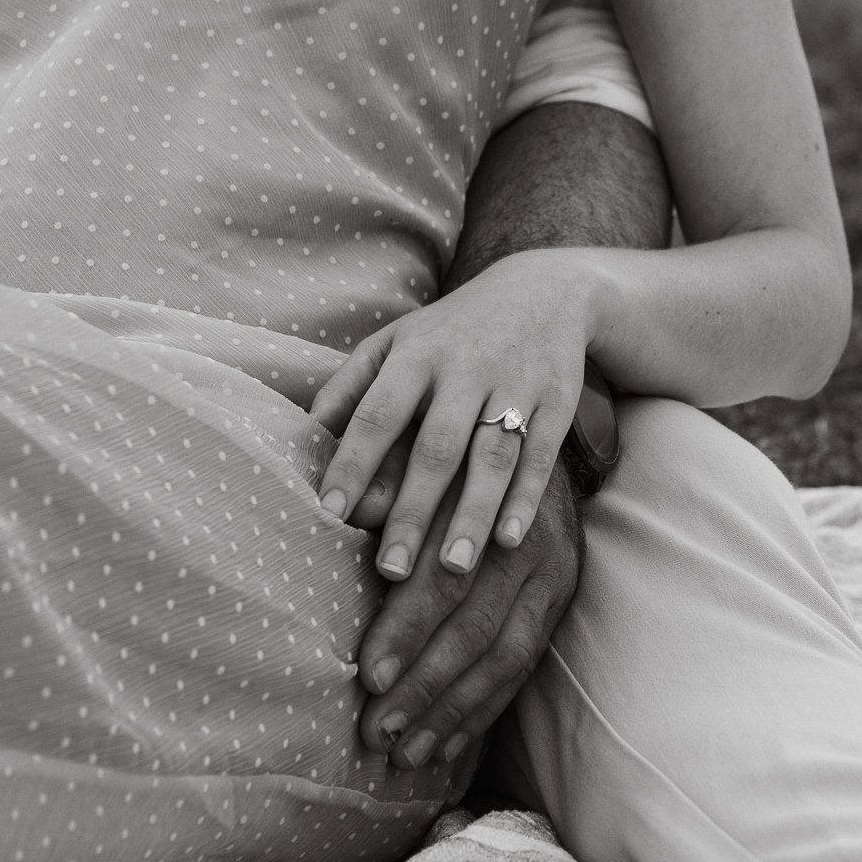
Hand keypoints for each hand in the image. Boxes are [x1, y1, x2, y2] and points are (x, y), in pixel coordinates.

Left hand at [311, 252, 594, 580]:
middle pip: (436, 447)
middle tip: (391, 570)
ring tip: (453, 569)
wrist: (546, 290)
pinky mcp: (557, 401)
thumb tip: (305, 438)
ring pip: (492, 457)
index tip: (330, 513)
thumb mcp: (397, 340)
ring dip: (472, 513)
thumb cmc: (452, 331)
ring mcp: (515, 386)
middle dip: (413, 509)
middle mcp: (465, 369)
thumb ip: (351, 387)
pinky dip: (526, 499)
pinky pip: (540, 456)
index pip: (377, 414)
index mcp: (416, 355)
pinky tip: (509, 541)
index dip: (353, 463)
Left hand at [358, 460, 582, 768]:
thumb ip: (386, 475)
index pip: (444, 578)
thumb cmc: (449, 442)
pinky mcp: (560, 600)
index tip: (366, 674)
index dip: (405, 628)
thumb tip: (351, 509)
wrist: (531, 426)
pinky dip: (484, 710)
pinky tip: (446, 744)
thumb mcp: (416, 442)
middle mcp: (527, 544)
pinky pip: (523, 667)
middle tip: (377, 731)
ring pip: (504, 658)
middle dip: (423, 687)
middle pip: (475, 628)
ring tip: (405, 755)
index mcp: (486, 503)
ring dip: (452, 712)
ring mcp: (551, 576)